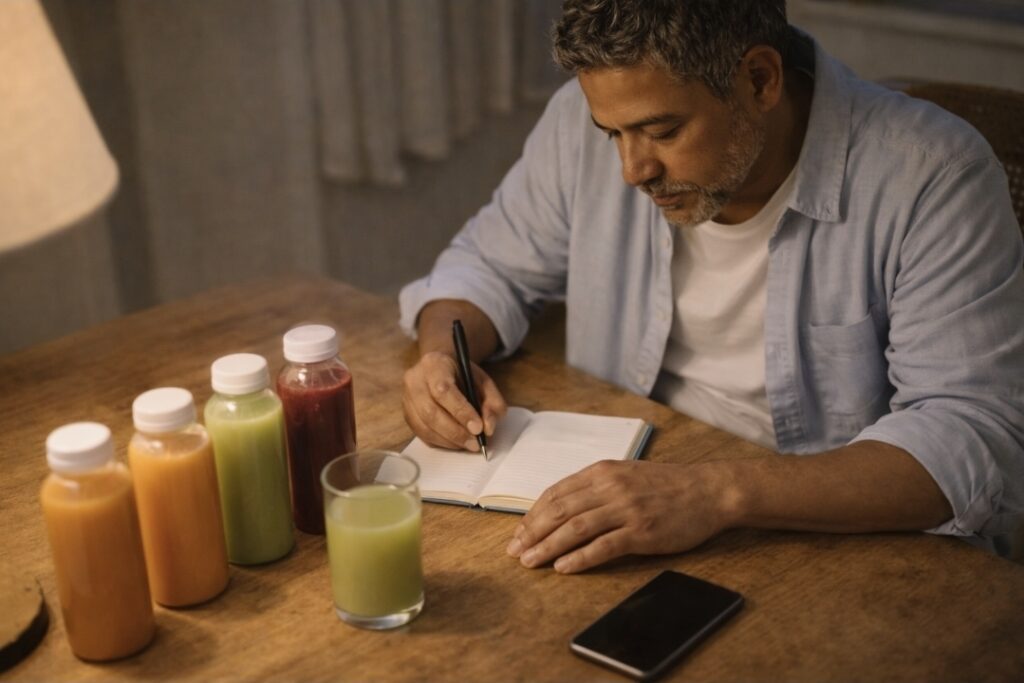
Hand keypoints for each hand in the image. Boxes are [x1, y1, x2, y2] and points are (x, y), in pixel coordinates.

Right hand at [402, 350, 506, 450]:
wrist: (441, 367)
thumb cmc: (463, 375)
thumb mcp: (484, 382)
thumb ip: (492, 403)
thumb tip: (488, 428)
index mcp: (434, 363)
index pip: (443, 390)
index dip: (461, 412)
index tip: (478, 428)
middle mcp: (414, 380)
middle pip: (430, 411)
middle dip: (455, 432)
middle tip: (475, 443)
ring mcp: (406, 398)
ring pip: (424, 426)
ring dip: (449, 440)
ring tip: (468, 444)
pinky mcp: (406, 414)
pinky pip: (421, 434)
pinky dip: (441, 442)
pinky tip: (456, 443)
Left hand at [506, 460, 736, 572]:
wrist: (708, 490)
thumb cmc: (666, 485)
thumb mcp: (625, 474)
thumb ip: (595, 486)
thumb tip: (561, 506)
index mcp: (602, 472)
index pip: (556, 493)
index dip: (533, 515)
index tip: (519, 533)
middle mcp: (611, 487)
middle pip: (559, 511)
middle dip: (532, 533)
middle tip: (514, 551)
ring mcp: (626, 509)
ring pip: (575, 529)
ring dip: (547, 547)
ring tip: (530, 562)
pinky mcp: (642, 532)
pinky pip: (603, 546)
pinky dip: (579, 558)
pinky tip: (563, 568)